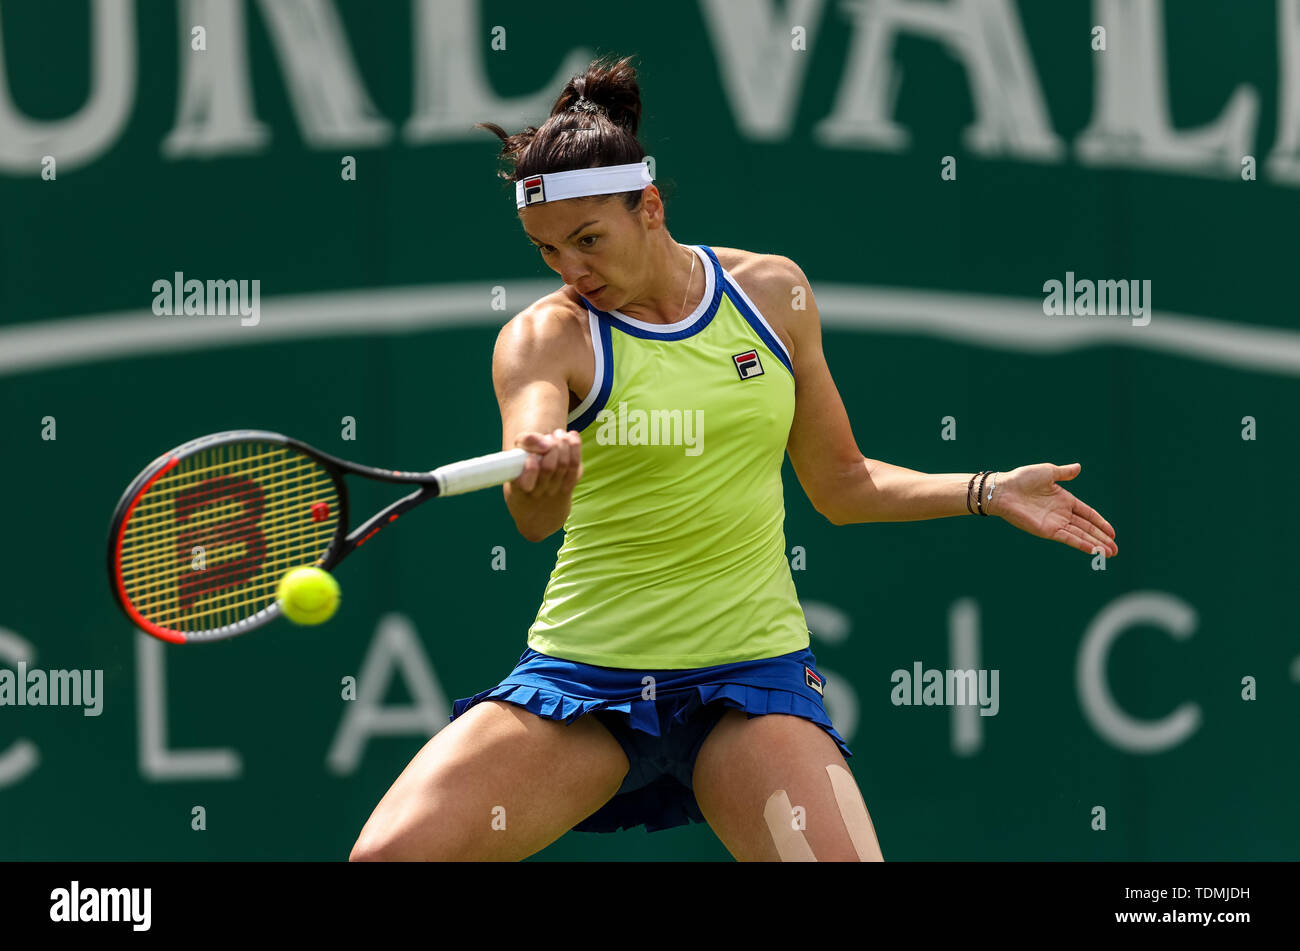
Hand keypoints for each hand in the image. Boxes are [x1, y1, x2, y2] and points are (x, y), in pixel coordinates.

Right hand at [511, 429, 582, 495]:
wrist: (539, 472)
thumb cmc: (524, 458)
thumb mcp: (519, 448)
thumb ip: (526, 441)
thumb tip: (546, 444)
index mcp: (520, 487)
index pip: (526, 482)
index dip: (531, 467)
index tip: (532, 455)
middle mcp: (538, 492)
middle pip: (548, 468)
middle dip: (551, 446)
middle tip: (548, 437)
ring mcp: (554, 490)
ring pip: (564, 465)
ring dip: (563, 443)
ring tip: (558, 434)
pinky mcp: (570, 484)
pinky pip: (575, 465)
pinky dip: (575, 446)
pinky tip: (571, 436)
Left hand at [985, 463, 1116, 556]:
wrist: (1004, 490)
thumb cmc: (1022, 479)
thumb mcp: (1048, 472)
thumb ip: (1064, 473)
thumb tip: (1078, 467)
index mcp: (1065, 500)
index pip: (1088, 514)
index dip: (1101, 523)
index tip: (1113, 533)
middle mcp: (1062, 514)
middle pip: (1087, 528)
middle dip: (1102, 538)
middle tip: (1116, 550)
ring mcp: (1055, 523)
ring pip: (1081, 536)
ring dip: (1096, 545)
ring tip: (1110, 554)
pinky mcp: (1047, 531)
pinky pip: (1068, 538)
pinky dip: (1081, 544)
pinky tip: (1093, 550)